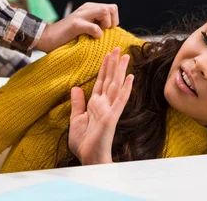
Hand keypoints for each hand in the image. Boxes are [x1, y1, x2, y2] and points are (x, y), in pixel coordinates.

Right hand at [35, 2, 119, 52]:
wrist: (46, 38)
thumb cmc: (67, 36)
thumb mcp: (85, 26)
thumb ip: (97, 24)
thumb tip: (113, 31)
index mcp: (90, 8)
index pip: (112, 8)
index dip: (113, 20)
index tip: (105, 31)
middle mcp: (86, 8)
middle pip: (111, 8)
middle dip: (112, 22)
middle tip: (103, 32)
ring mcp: (81, 15)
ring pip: (105, 11)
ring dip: (105, 25)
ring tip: (97, 34)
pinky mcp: (75, 24)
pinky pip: (94, 27)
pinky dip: (96, 34)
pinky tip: (90, 38)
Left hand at [68, 47, 132, 164]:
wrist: (88, 159)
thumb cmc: (83, 143)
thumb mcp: (75, 119)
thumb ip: (77, 104)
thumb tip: (75, 88)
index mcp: (95, 104)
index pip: (101, 81)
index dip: (104, 67)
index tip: (108, 54)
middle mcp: (104, 104)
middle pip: (110, 80)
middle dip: (113, 64)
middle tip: (117, 48)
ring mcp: (110, 110)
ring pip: (116, 86)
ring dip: (120, 71)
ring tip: (124, 57)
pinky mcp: (112, 117)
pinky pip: (120, 101)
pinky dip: (126, 89)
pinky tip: (130, 78)